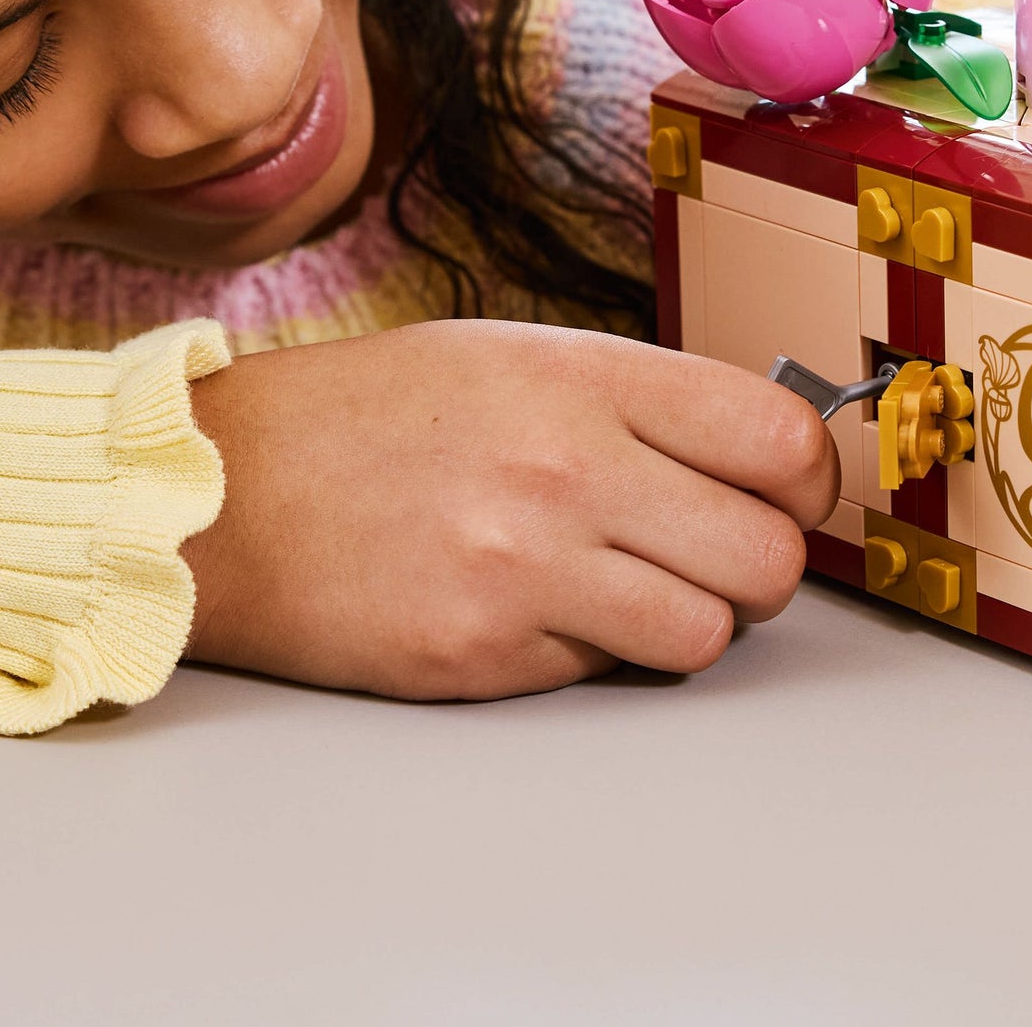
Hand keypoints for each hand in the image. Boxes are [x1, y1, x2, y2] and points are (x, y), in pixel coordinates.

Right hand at [180, 320, 837, 699]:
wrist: (221, 489)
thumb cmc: (372, 416)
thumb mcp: (514, 356)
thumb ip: (636, 400)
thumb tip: (755, 452)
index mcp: (584, 377)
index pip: (777, 436)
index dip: (810, 478)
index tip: (794, 490)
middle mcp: (567, 468)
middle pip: (767, 554)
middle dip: (762, 566)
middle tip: (719, 552)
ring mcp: (525, 569)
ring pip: (708, 633)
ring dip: (689, 621)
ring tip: (631, 589)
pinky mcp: (484, 657)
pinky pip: (607, 675)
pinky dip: (596, 655)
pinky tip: (537, 609)